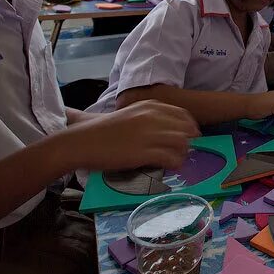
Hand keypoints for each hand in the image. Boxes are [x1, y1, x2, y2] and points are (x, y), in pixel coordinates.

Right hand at [62, 100, 199, 170]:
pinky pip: (170, 158)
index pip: (182, 114)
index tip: (191, 136)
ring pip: (182, 143)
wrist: (83, 141)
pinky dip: (176, 163)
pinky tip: (173, 167)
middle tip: (185, 151)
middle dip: (189, 141)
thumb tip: (169, 129)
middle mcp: (152, 117)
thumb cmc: (104, 130)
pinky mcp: (143, 153)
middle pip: (186, 129)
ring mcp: (149, 134)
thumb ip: (150, 118)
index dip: (190, 127)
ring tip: (178, 160)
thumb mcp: (131, 114)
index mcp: (150, 106)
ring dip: (184, 153)